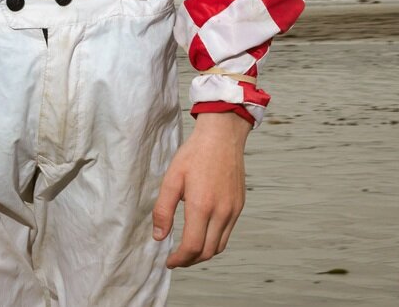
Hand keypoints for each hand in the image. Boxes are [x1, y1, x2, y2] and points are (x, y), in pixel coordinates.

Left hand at [153, 111, 250, 267]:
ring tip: (187, 250)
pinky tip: (201, 234)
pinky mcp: (239, 206)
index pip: (192, 246)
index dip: (179, 259)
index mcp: (202, 205)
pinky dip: (214, 241)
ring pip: (219, 246)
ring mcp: (233, 210)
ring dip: (202, 253)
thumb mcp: (171, 179)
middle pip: (207, 251)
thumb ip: (163, 210)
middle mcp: (221, 212)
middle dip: (189, 260)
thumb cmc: (195, 155)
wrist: (222, 137)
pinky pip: (227, 233)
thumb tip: (159, 236)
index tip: (169, 261)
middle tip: (176, 259)